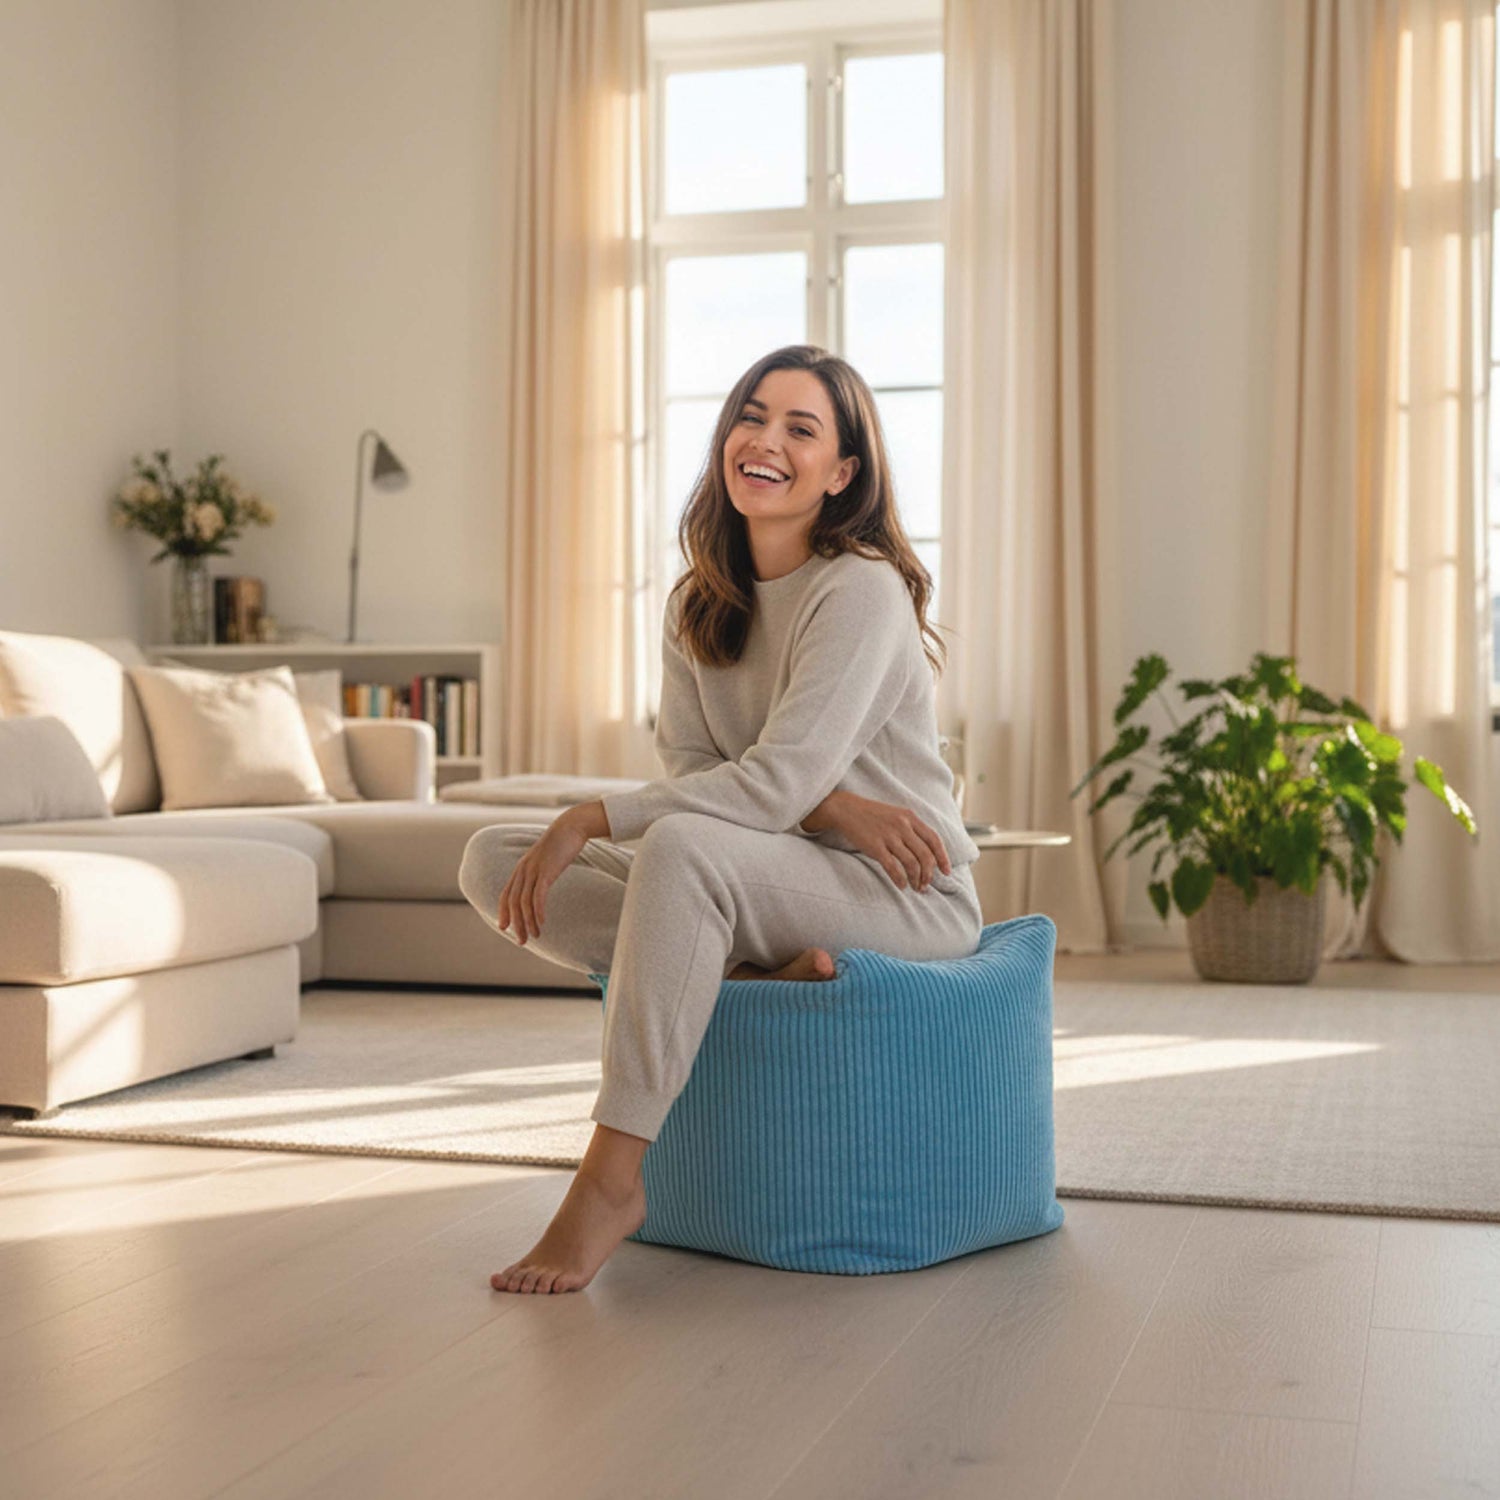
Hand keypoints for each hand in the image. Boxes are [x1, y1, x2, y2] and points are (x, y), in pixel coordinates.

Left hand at [497, 809, 590, 943]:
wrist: (571, 826)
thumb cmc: (561, 844)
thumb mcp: (546, 859)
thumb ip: (540, 871)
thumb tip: (541, 882)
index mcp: (521, 868)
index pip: (505, 894)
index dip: (503, 912)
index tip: (504, 928)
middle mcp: (523, 870)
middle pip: (513, 902)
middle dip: (516, 924)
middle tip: (522, 941)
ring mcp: (533, 870)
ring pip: (524, 902)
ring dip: (528, 922)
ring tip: (535, 936)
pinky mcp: (546, 871)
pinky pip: (538, 895)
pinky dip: (538, 911)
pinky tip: (542, 922)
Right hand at [819, 791, 951, 891]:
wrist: (846, 809)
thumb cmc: (873, 815)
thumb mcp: (897, 815)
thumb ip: (912, 829)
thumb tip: (927, 852)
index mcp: (910, 817)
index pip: (934, 840)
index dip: (943, 858)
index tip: (946, 872)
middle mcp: (903, 826)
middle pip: (925, 855)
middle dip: (929, 874)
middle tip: (926, 885)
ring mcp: (889, 836)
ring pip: (912, 863)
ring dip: (916, 879)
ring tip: (915, 887)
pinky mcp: (875, 846)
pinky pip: (893, 867)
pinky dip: (900, 879)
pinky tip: (901, 885)